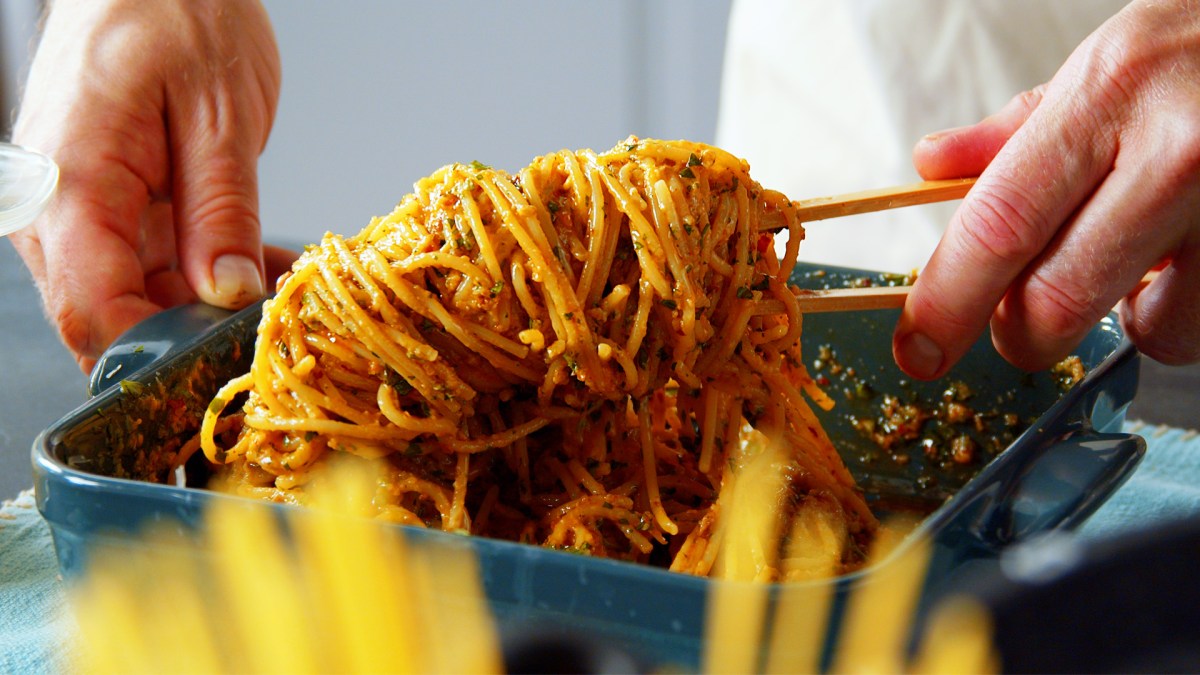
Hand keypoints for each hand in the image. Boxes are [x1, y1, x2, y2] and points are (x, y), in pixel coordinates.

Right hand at [10, 0, 293, 372]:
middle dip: (189, 339)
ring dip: (207, 308)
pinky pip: (149, 265)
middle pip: (108, 316)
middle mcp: (55, 207)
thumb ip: (221, 212)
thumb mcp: (220, 114)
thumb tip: (226, 294)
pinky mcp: (104, 208)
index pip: (93, 311)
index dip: (157, 357)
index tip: (224, 370)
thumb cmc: (175, 12)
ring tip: (281, 293)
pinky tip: (263, 270)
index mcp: (72, 183)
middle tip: (269, 337)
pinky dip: (206, 275)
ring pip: (133, 297)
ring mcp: (73, 211)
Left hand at [896, 0, 1199, 378]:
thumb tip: (933, 165)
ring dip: (1128, 317)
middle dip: (1021, 334)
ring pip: (1152, 329)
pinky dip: (1186, 308)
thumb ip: (1015, 130)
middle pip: (1059, 299)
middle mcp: (1180, 151)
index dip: (947, 302)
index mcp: (1110, 95)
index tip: (918, 348)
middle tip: (1018, 322)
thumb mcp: (1108, 67)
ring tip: (1142, 258)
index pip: (999, 224)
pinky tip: (1192, 256)